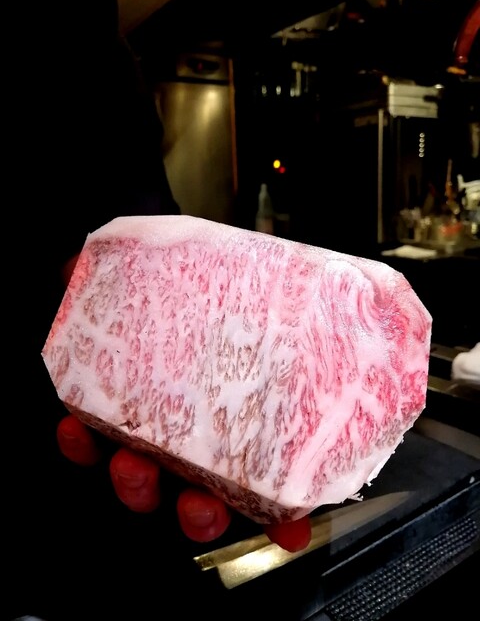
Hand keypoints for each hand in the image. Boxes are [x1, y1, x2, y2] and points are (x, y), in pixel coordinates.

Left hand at [58, 253, 311, 551]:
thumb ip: (274, 289)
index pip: (259, 477)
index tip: (291, 530)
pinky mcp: (99, 413)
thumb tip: (322, 274)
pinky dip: (81, 444)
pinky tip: (77, 428)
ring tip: (134, 464)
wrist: (140, 267)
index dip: (275, 513)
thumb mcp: (245, 287)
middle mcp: (189, 436)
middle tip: (201, 503)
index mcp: (229, 419)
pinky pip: (86, 445)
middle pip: (198, 496)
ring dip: (138, 486)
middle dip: (201, 512)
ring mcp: (145, 429)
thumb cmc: (200, 289)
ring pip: (142, 484)